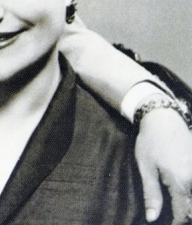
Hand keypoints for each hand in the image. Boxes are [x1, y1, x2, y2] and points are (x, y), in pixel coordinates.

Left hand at [136, 108, 191, 223]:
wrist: (163, 119)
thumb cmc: (150, 143)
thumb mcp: (146, 169)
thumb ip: (152, 195)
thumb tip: (152, 218)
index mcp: (180, 181)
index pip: (182, 212)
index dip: (176, 222)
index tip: (168, 224)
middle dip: (185, 214)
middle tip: (172, 217)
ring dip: (188, 202)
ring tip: (177, 204)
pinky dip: (190, 191)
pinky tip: (183, 192)